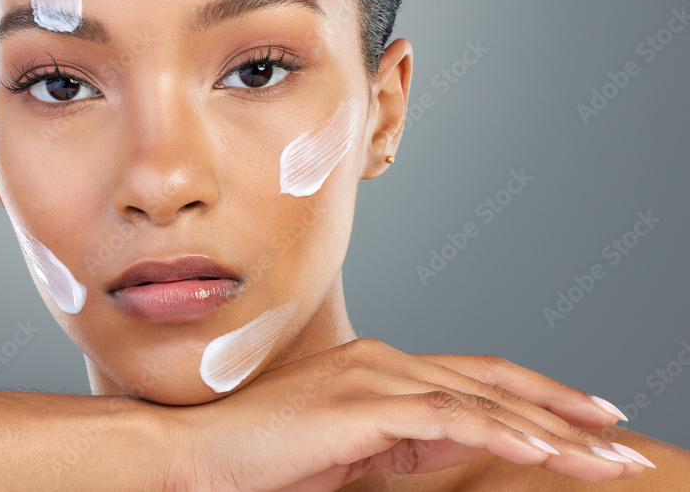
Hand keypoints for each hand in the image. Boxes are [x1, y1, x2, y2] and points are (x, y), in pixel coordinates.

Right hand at [161, 338, 646, 490]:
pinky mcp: (362, 405)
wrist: (200, 451)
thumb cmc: (266, 454)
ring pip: (481, 400)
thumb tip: (457, 440)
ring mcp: (374, 378)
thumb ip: (403, 439)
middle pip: (494, 384)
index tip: (591, 420)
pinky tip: (543, 453)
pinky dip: (500, 434)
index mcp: (383, 368)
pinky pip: (446, 419)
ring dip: (550, 432)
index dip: (539, 395)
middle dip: (565, 416)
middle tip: (622, 442)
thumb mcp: (352, 449)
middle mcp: (385, 362)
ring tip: (604, 460)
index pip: (479, 377)